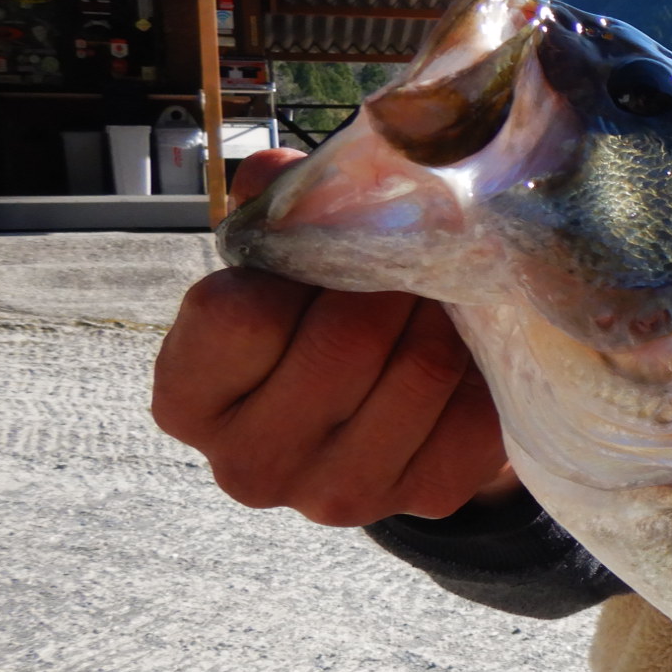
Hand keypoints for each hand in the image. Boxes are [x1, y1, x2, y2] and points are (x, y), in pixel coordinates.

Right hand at [151, 148, 516, 524]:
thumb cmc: (307, 322)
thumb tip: (283, 173)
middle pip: (345, 339)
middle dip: (392, 279)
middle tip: (416, 253)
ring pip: (421, 370)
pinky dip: (484, 365)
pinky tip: (468, 350)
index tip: (325, 251)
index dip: (298, 263)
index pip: (240, 314)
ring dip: (445, 314)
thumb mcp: (274, 267)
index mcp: (187, 400)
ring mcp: (336, 495)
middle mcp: (248, 464)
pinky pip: (476, 409)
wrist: (380, 411)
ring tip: (442, 292)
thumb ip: (272, 211)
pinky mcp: (425, 498)